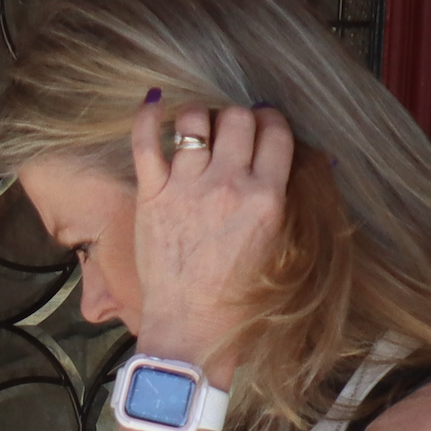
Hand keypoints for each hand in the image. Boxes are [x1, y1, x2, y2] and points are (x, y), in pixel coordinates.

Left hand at [129, 98, 293, 369]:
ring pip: (196, 119)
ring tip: (198, 129)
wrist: (191, 325)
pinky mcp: (152, 194)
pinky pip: (147, 140)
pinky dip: (149, 117)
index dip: (270, 121)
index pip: (275, 131)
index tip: (262, 127)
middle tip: (230, 133)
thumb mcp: (278, 245)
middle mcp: (228, 185)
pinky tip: (155, 106)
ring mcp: (187, 187)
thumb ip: (280, 199)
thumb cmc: (236, 295)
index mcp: (266, 197)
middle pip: (238, 117)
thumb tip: (283, 162)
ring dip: (199, 117)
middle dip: (237, 118)